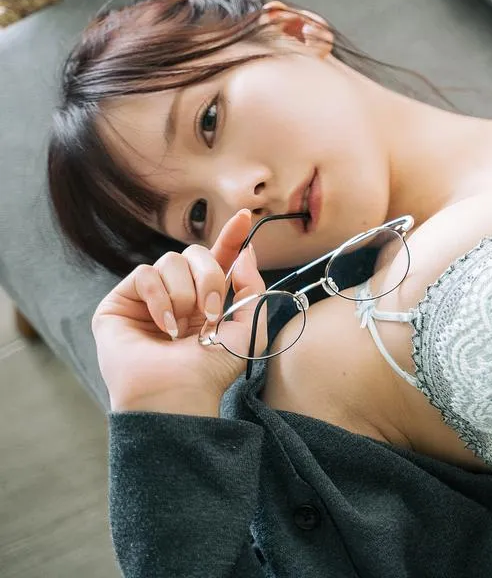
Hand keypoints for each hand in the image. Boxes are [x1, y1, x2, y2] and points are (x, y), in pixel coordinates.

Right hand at [92, 209, 267, 413]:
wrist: (177, 394)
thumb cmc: (211, 370)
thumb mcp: (248, 329)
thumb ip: (252, 288)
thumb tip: (245, 252)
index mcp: (207, 300)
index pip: (218, 259)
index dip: (230, 237)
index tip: (246, 217)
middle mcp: (177, 295)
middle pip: (196, 254)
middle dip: (211, 277)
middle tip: (212, 312)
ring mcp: (148, 298)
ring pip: (170, 261)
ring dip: (185, 293)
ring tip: (184, 327)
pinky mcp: (120, 303)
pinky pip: (144, 274)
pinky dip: (159, 298)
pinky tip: (163, 326)